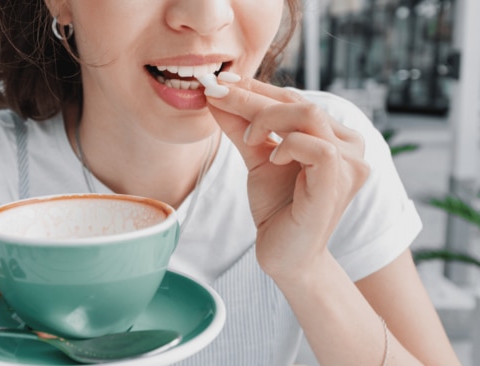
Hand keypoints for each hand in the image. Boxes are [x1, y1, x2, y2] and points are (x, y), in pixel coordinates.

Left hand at [206, 77, 368, 280]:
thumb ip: (241, 128)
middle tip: (216, 94)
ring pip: (310, 115)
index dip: (257, 89)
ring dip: (269, 118)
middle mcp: (349, 145)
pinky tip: (274, 158)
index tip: (220, 83)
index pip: (295, 100)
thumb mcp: (256, 158)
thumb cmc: (277, 208)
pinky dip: (289, 146)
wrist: (284, 255)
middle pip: (300, 102)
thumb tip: (215, 96)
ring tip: (249, 138)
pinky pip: (317, 147)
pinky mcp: (339, 182)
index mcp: (334, 135)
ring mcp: (350, 164)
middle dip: (252, 96)